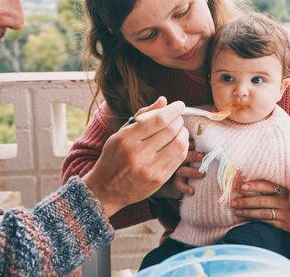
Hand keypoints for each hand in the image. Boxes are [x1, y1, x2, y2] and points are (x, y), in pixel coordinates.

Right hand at [83, 97, 189, 216]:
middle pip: (170, 130)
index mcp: (127, 139)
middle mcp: (138, 154)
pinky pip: (179, 159)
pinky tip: (178, 143)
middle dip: (179, 120)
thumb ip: (143, 116)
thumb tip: (164, 100)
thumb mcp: (121, 134)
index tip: (179, 105)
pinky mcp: (159, 179)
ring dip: (183, 133)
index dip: (173, 110)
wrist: (106, 189)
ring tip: (180, 130)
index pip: (158, 120)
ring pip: (179, 144)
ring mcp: (150, 168)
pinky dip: (183, 147)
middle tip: (178, 117)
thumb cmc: (114, 157)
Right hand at [172, 138, 205, 196]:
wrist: (178, 180)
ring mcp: (177, 170)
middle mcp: (181, 158)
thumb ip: (204, 148)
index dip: (194, 143)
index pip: (189, 144)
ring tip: (202, 174)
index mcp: (187, 149)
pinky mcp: (176, 182)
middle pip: (185, 155)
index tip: (203, 142)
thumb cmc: (194, 162)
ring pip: (182, 170)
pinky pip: (180, 185)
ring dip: (192, 172)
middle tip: (202, 156)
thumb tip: (221, 142)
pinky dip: (185, 188)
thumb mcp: (198, 153)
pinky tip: (192, 191)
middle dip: (194, 155)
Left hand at [231, 180, 289, 233]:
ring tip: (236, 211)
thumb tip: (251, 182)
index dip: (254, 185)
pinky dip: (257, 221)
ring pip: (263, 213)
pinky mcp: (287, 225)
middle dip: (245, 201)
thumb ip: (275, 185)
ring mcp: (287, 214)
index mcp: (287, 189)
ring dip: (247, 212)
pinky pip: (268, 223)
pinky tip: (247, 220)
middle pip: (262, 200)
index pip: (268, 185)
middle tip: (233, 202)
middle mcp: (287, 201)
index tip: (241, 187)